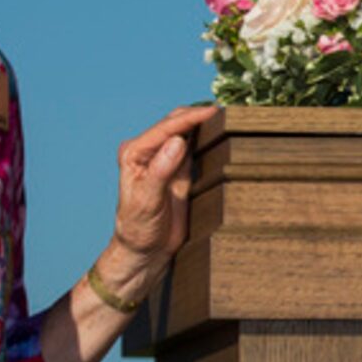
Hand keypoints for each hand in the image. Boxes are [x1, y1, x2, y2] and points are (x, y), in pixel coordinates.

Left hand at [99, 103, 214, 299]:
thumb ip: (161, 170)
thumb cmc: (139, 229)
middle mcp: (148, 151)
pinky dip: (208, 137)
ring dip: (204, 123)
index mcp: (134, 153)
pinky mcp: (179, 168)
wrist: (146, 250)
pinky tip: (221, 132)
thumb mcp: (148, 201)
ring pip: (187, 130)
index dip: (190, 117)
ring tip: (227, 116)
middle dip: (198, 114)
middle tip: (226, 111)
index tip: (213, 111)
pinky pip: (195, 145)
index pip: (166, 128)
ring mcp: (165, 158)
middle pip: (175, 122)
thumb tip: (178, 141)